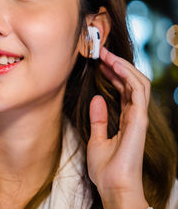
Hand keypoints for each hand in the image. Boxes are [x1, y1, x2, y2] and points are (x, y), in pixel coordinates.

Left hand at [87, 47, 149, 208]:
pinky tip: (115, 66)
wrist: (113, 186)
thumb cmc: (106, 169)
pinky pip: (138, 92)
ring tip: (106, 54)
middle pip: (131, 82)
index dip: (113, 73)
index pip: (124, 89)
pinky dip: (128, 76)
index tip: (99, 62)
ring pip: (138, 82)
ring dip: (122, 66)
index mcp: (126, 119)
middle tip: (101, 52)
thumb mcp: (97, 139)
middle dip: (117, 65)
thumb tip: (97, 99)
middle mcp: (135, 115)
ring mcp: (139, 117)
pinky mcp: (139, 120)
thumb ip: (99, 119)